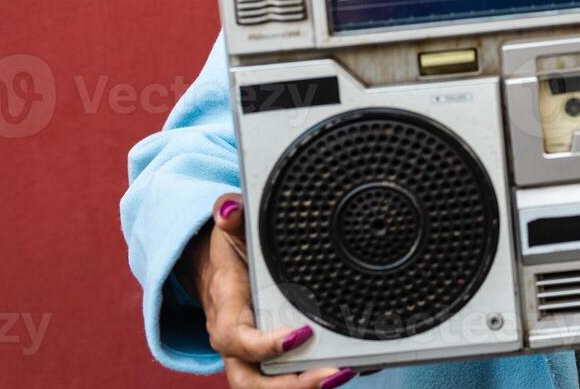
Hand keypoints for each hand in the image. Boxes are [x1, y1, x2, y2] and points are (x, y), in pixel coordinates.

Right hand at [185, 193, 362, 387]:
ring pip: (273, 387)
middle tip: (333, 374)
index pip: (237, 340)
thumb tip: (231, 208)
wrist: (224, 273)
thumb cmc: (231, 254)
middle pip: (253, 383)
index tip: (299, 335)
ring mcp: (257, 355)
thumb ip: (229, 217)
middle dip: (293, 385)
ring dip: (309, 386)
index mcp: (227, 313)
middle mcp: (239, 344)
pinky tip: (354, 365)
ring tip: (349, 371)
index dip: (264, 345)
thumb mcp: (228, 231)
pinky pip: (292, 376)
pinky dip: (320, 377)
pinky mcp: (276, 357)